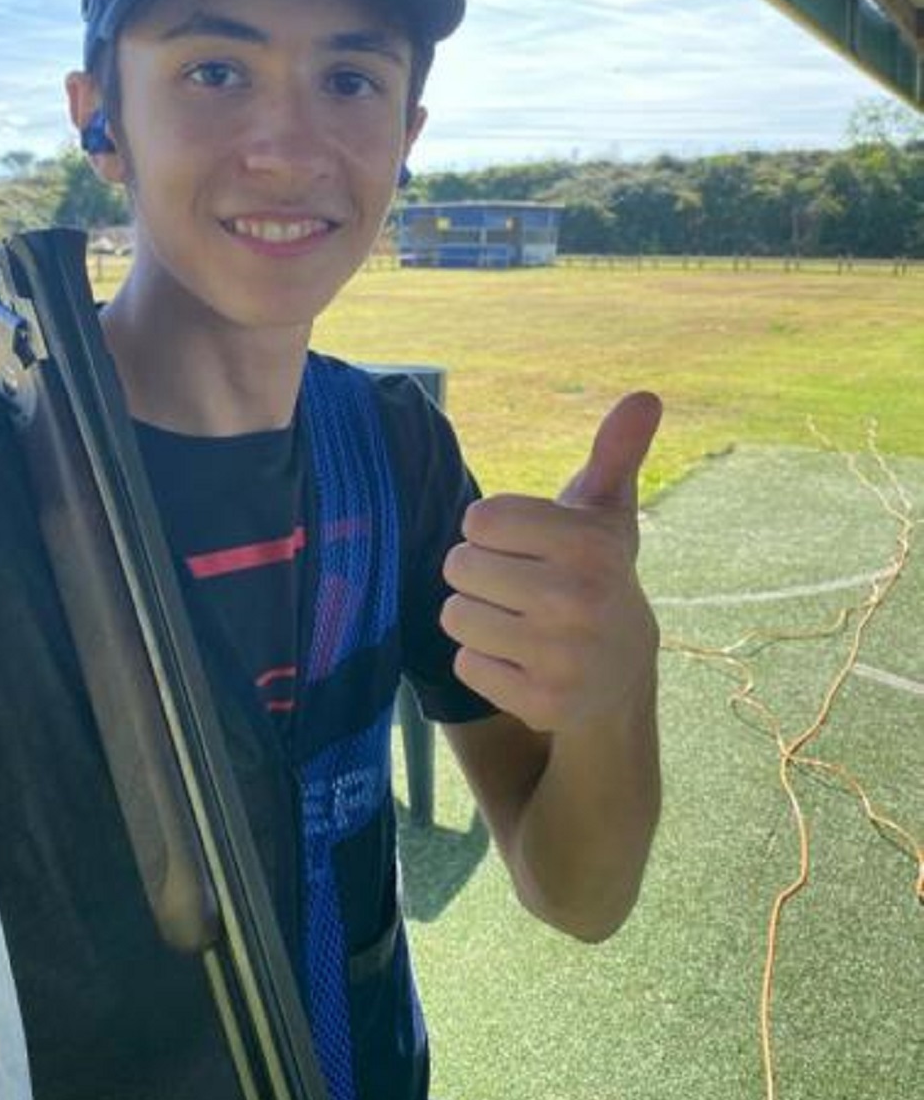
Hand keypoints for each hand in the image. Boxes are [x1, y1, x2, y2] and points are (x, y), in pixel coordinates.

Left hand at [441, 392, 661, 731]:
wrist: (622, 673)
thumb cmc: (595, 576)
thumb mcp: (605, 515)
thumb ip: (614, 454)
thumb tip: (644, 397)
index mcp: (590, 544)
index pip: (480, 519)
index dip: (491, 531)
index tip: (525, 546)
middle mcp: (581, 600)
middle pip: (460, 567)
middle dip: (478, 575)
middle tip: (517, 588)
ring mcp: (564, 656)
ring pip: (456, 616)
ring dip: (475, 617)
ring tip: (515, 621)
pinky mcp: (544, 703)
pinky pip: (466, 664)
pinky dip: (483, 663)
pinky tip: (520, 661)